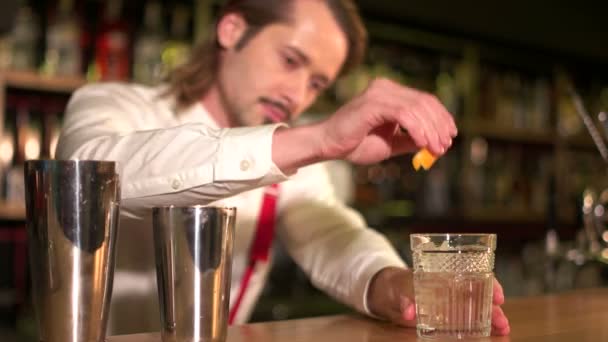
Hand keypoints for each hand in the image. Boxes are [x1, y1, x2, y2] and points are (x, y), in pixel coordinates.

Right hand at [318, 78, 456, 163]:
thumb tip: (435, 142)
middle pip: (425, 102)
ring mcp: (379, 93)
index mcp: (390, 93)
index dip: (441, 118)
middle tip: (445, 146)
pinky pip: (404, 114)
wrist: (328, 146)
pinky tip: (424, 144)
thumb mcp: (390, 143)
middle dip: (439, 125)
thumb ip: (410, 140)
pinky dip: (418, 130)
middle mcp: (385, 87)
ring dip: (432, 130)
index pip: (424, 100)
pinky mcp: (373, 103)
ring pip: (418, 108)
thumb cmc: (354, 144)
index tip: (450, 137)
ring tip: (437, 149)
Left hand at [366, 267, 509, 335]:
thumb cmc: (392, 285)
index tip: (498, 296)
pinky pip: (466, 321)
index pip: (472, 275)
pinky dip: (479, 327)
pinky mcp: (445, 317)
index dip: (489, 284)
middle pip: (479, 295)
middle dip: (493, 308)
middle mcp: (451, 287)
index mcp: (442, 275)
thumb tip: (409, 312)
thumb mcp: (395, 290)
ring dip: (490, 318)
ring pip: (476, 309)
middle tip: (502, 322)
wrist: (384, 292)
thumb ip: (402, 300)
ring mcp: (449, 303)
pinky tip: (490, 334)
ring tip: (502, 330)